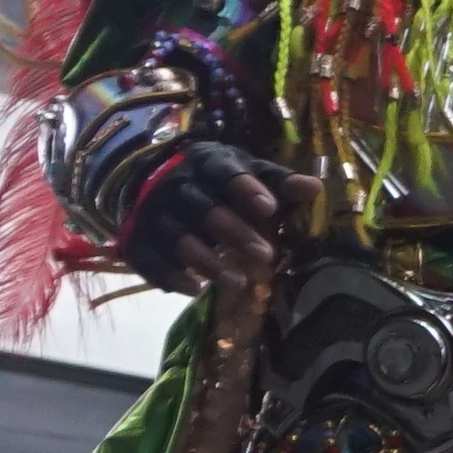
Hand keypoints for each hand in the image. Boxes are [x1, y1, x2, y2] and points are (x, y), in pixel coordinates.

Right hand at [136, 148, 317, 293]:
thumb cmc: (213, 179)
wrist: (150, 179)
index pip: (225, 173)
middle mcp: (175, 184)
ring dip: (209, 262)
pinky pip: (149, 259)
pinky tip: (195, 289)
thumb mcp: (244, 171)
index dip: (246, 189)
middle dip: (236, 234)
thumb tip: (315, 188)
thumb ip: (277, 183)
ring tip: (238, 283)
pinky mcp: (136, 237)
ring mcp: (152, 212)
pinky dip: (171, 276)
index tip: (270, 209)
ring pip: (180, 239)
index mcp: (205, 163)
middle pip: (206, 210)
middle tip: (266, 256)